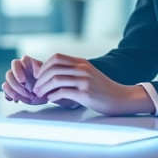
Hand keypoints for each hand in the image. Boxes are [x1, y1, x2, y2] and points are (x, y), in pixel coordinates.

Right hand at [2, 56, 48, 104]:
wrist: (46, 95)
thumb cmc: (48, 85)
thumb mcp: (49, 79)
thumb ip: (43, 73)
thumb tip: (37, 71)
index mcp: (29, 64)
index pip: (22, 60)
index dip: (20, 70)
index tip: (25, 81)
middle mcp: (19, 70)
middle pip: (9, 73)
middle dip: (16, 84)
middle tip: (27, 92)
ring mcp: (14, 79)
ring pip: (6, 82)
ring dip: (15, 92)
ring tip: (26, 98)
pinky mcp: (11, 89)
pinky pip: (5, 89)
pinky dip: (9, 95)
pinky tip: (18, 100)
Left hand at [32, 53, 154, 115]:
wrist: (122, 98)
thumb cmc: (104, 89)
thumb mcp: (90, 74)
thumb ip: (75, 71)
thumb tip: (54, 75)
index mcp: (82, 63)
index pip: (56, 58)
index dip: (44, 66)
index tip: (39, 76)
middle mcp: (83, 69)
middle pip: (53, 68)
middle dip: (40, 79)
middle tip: (36, 88)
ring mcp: (84, 81)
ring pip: (55, 80)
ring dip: (44, 88)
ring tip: (40, 95)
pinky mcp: (86, 94)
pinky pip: (63, 92)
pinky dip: (52, 96)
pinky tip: (50, 99)